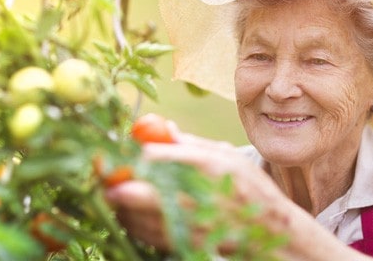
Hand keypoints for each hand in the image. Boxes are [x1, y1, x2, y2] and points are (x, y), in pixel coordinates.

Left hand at [105, 130, 290, 252]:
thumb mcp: (229, 157)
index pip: (150, 158)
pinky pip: (140, 232)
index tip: (109, 149)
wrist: (270, 236)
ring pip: (130, 214)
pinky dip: (131, 219)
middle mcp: (190, 197)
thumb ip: (192, 144)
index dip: (124, 153)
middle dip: (110, 180)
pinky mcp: (178, 244)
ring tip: (118, 188)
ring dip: (118, 201)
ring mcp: (183, 225)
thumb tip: (162, 129)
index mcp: (204, 167)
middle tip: (102, 171)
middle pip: (131, 190)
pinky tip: (135, 209)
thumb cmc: (250, 190)